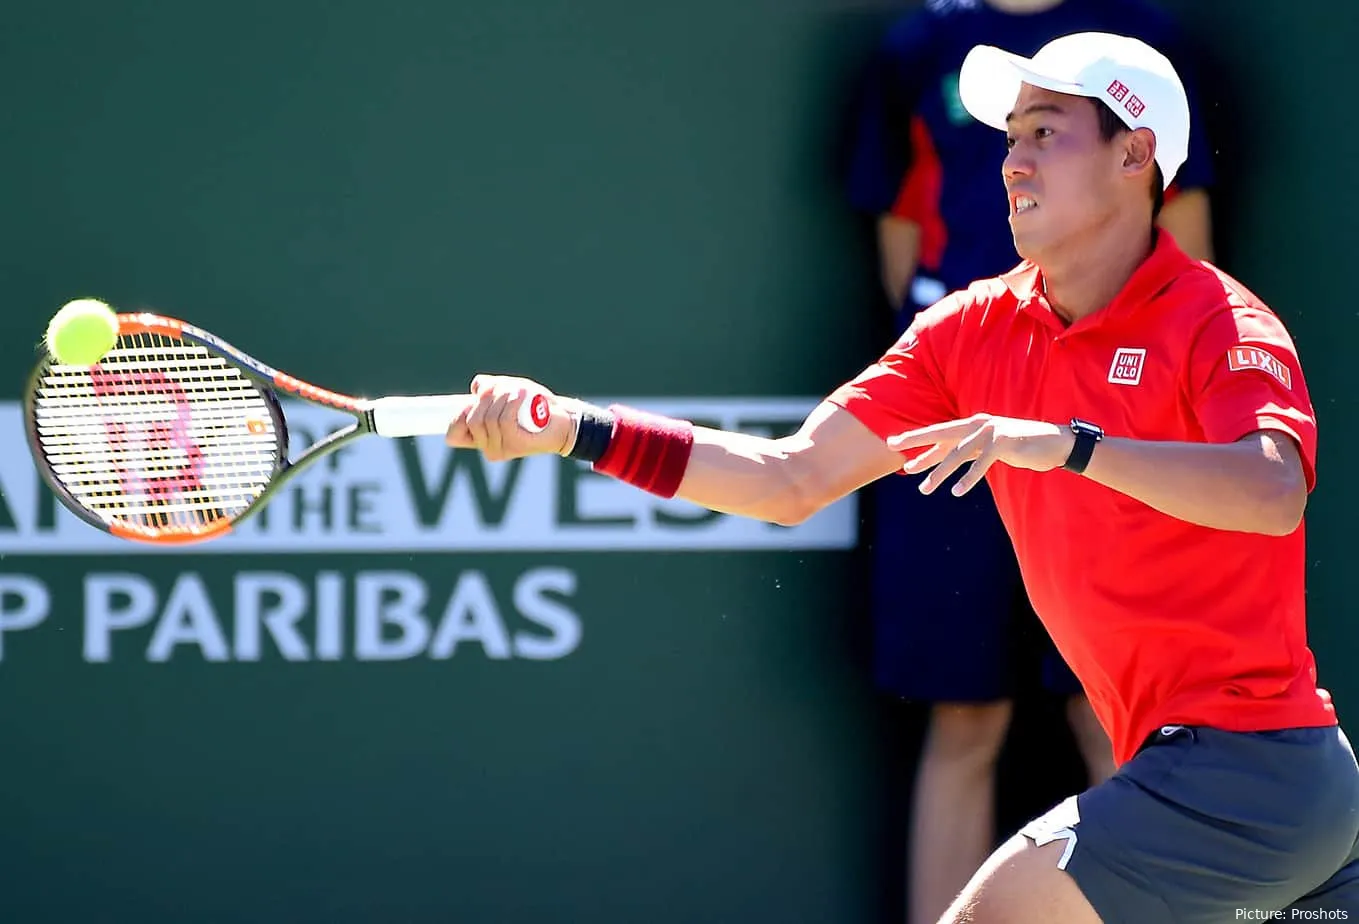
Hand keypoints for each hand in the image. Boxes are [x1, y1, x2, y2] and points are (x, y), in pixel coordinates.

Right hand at [445, 375, 577, 461]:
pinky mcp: (516, 445)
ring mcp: (502, 449)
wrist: (565, 422)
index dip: (457, 417)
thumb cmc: (537, 407)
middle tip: (505, 388)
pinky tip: (521, 394)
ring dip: (502, 396)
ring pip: (488, 418)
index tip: (474, 401)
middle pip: (471, 419)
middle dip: (486, 398)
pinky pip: (504, 420)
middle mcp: (488, 448)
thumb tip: (477, 387)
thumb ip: (490, 390)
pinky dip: (511, 402)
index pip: (453, 436)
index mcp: (481, 439)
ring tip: (519, 390)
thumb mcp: (509, 393)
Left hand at [886, 414, 1074, 495]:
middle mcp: (977, 424)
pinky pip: (982, 464)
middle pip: (941, 435)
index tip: (892, 445)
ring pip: (958, 453)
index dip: (916, 440)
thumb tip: (939, 463)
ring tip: (924, 489)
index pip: (938, 434)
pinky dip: (969, 478)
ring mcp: (990, 432)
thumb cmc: (1017, 446)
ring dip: (940, 472)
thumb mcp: (986, 449)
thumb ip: (965, 452)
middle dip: (917, 444)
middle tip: (896, 453)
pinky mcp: (1003, 443)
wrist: (1054, 443)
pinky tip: (957, 491)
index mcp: (971, 424)